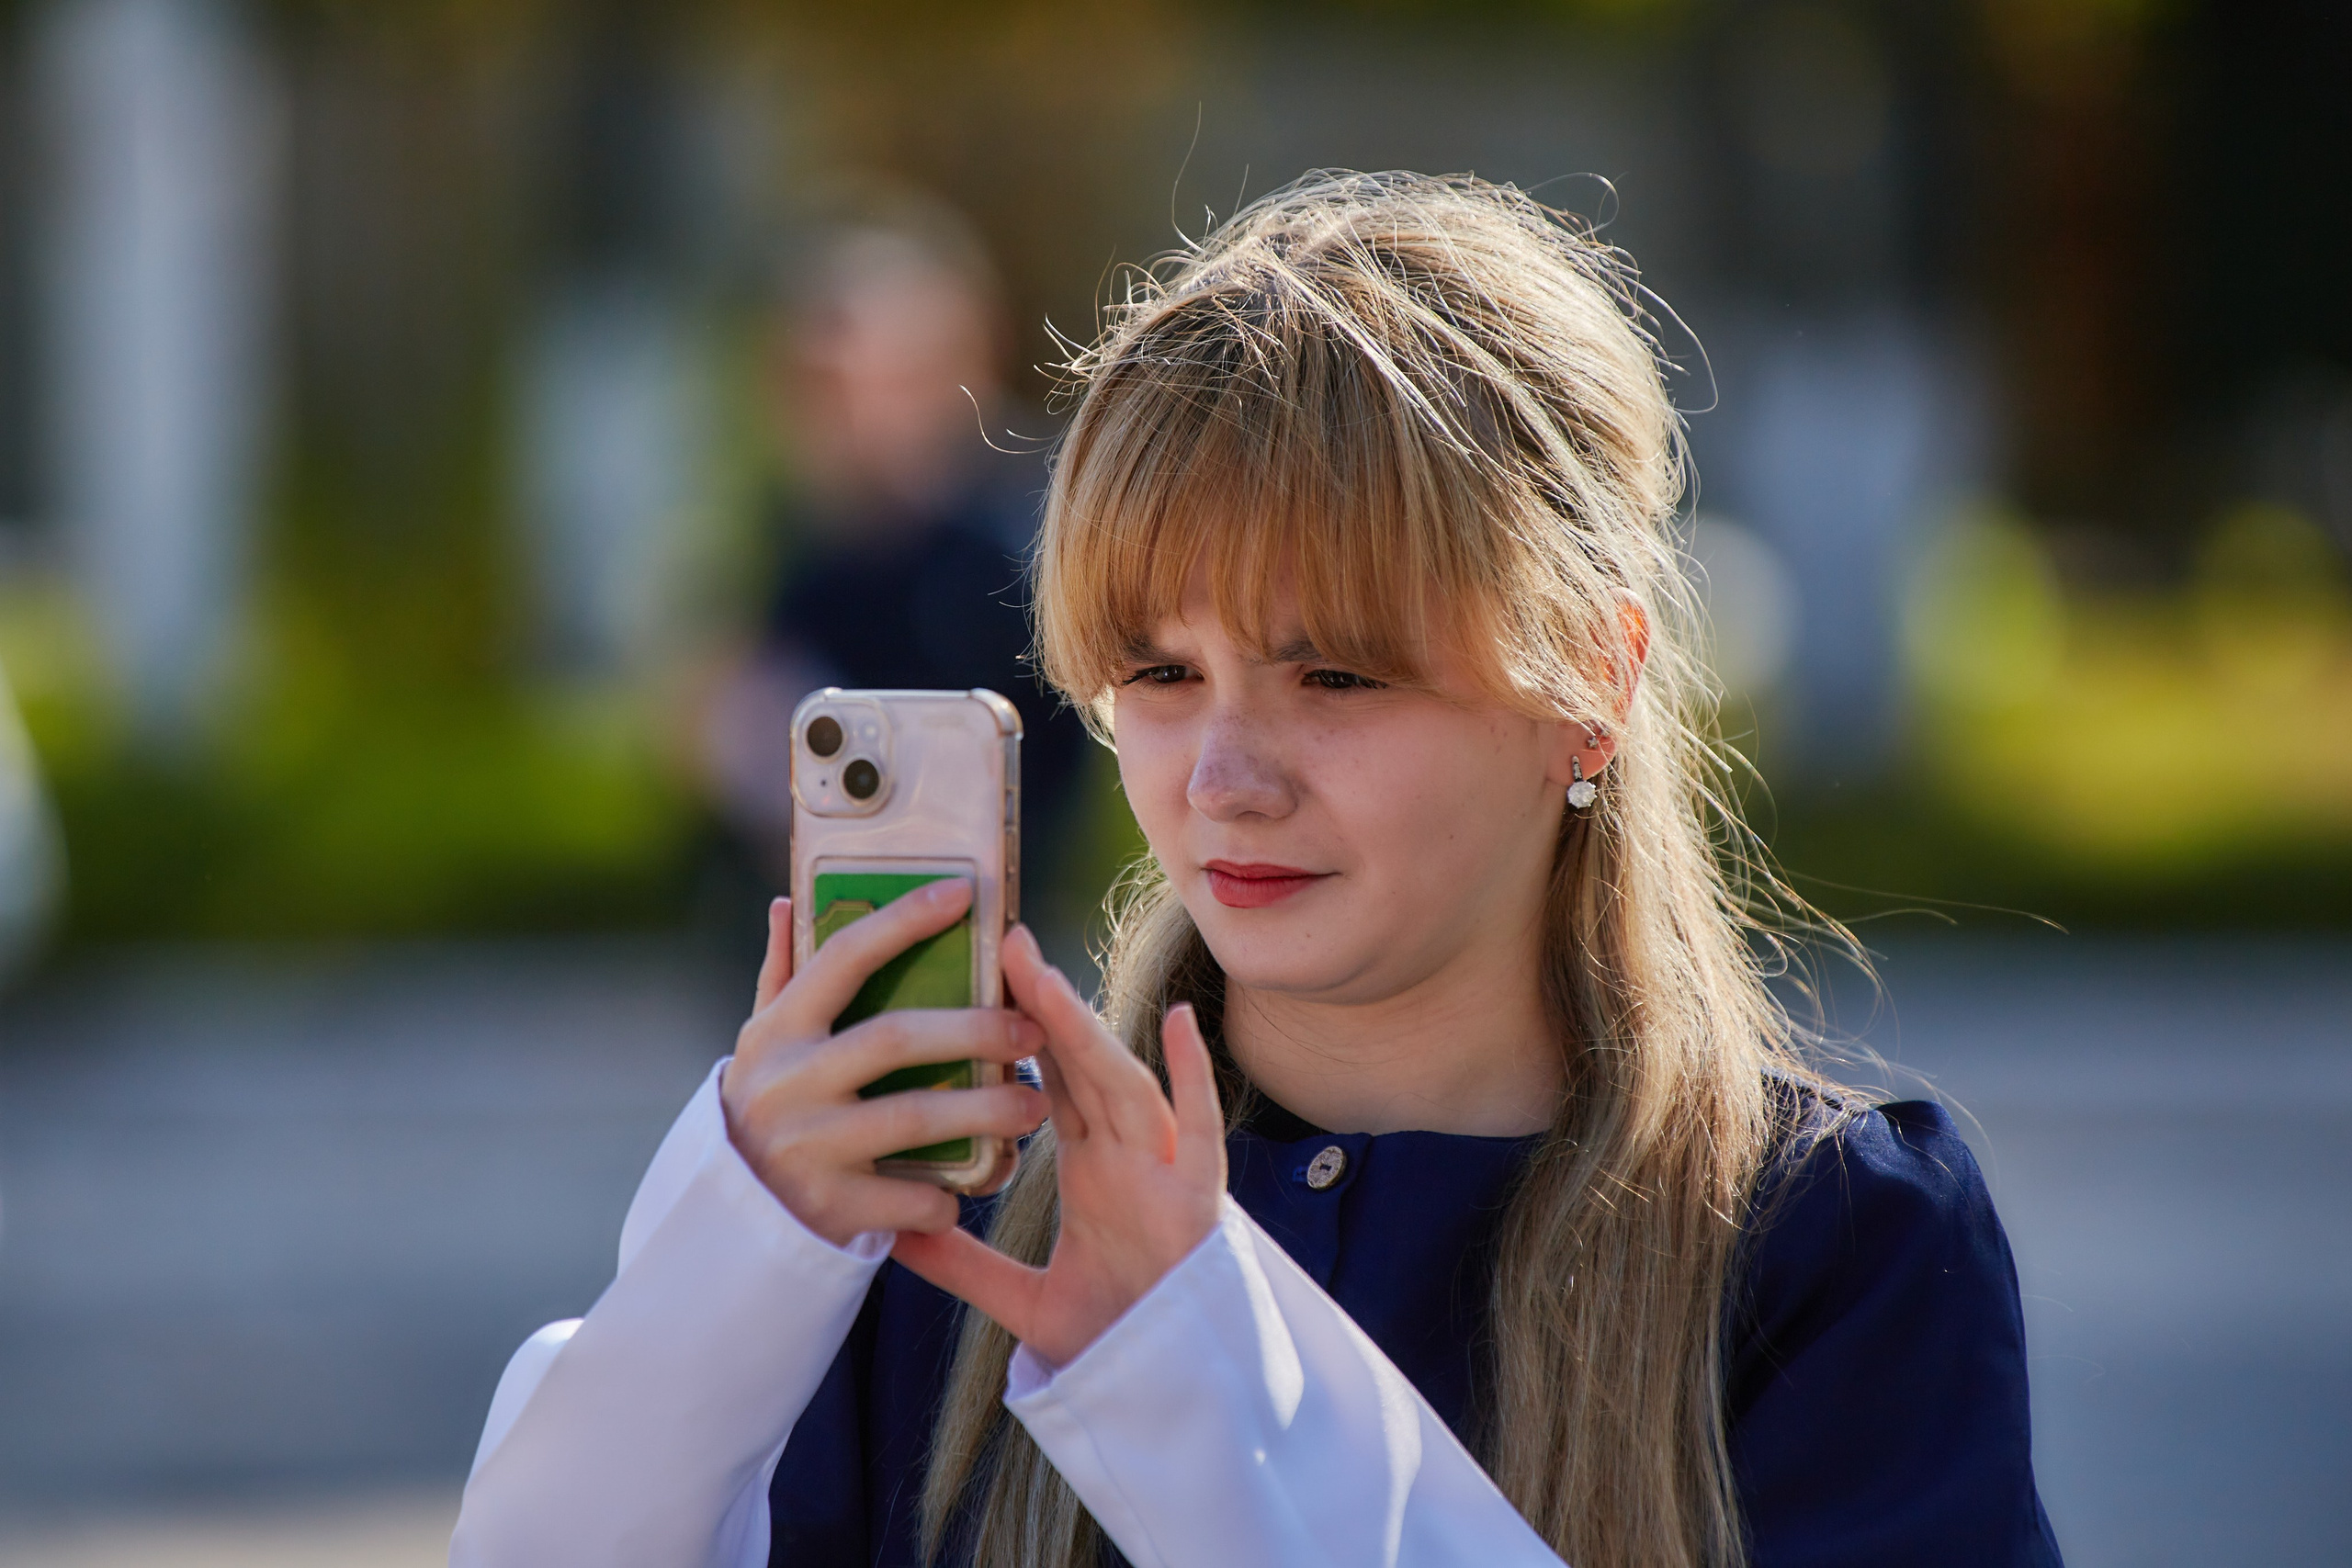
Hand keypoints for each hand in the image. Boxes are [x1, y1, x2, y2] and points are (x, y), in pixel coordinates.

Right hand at [722, 882, 1048, 1246]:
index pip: (844, 958)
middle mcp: (787, 1085)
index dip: (902, 921)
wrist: (727, 1220)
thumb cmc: (768, 1107)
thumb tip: (789, 901)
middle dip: (974, 1030)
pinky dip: (951, 1189)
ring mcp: (806, 1149)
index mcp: (777, 1032)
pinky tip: (981, 1178)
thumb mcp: (763, 1043)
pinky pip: (911, 1195)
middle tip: (1032, 1030)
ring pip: (914, 1119)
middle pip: (895, 1039)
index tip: (963, 892)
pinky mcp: (829, 1208)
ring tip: (1035, 1104)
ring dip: (985, 1111)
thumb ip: (781, 976)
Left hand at [892, 925, 1225, 1368]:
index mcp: (1093, 1170)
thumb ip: (964, 1264)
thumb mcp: (1022, 1299)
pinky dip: (1194, 1076)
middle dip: (1046, 1003)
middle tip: (1002, 938)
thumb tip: (892, 1236)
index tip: (980, 977)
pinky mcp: (1197, 1201)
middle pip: (1082, 1066)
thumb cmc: (1115, 1340)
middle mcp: (1129, 1158)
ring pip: (1124, 1083)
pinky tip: (1181, 1024)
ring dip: (1088, 1028)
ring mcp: (1164, 1173)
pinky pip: (1198, 1129)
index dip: (1020, 1030)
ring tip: (1045, 975)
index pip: (1051, 1083)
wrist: (1171, 1399)